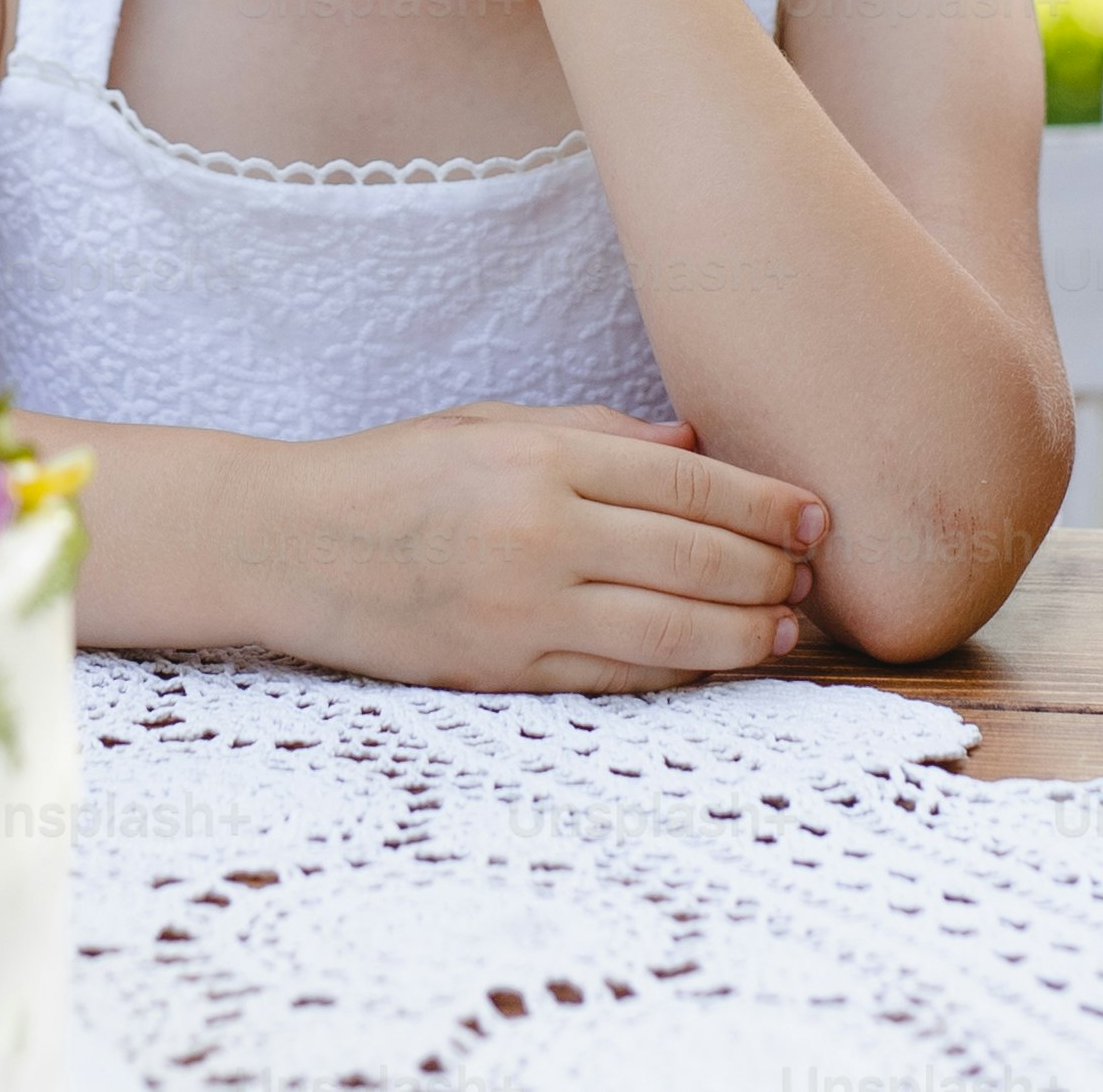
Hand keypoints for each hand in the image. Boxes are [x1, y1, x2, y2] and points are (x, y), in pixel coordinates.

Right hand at [270, 403, 826, 690]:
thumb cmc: (393, 472)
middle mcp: (538, 531)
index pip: (687, 481)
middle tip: (813, 574)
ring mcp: (521, 609)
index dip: (765, 503)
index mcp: (539, 457)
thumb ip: (597, 432)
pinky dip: (679, 674)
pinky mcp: (500, 671)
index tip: (817, 515)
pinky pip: (615, 680)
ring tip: (783, 627)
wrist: (286, 543)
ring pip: (670, 631)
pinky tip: (716, 663)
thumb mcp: (490, 423)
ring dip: (744, 633)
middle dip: (770, 569)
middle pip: (694, 556)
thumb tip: (697, 447)